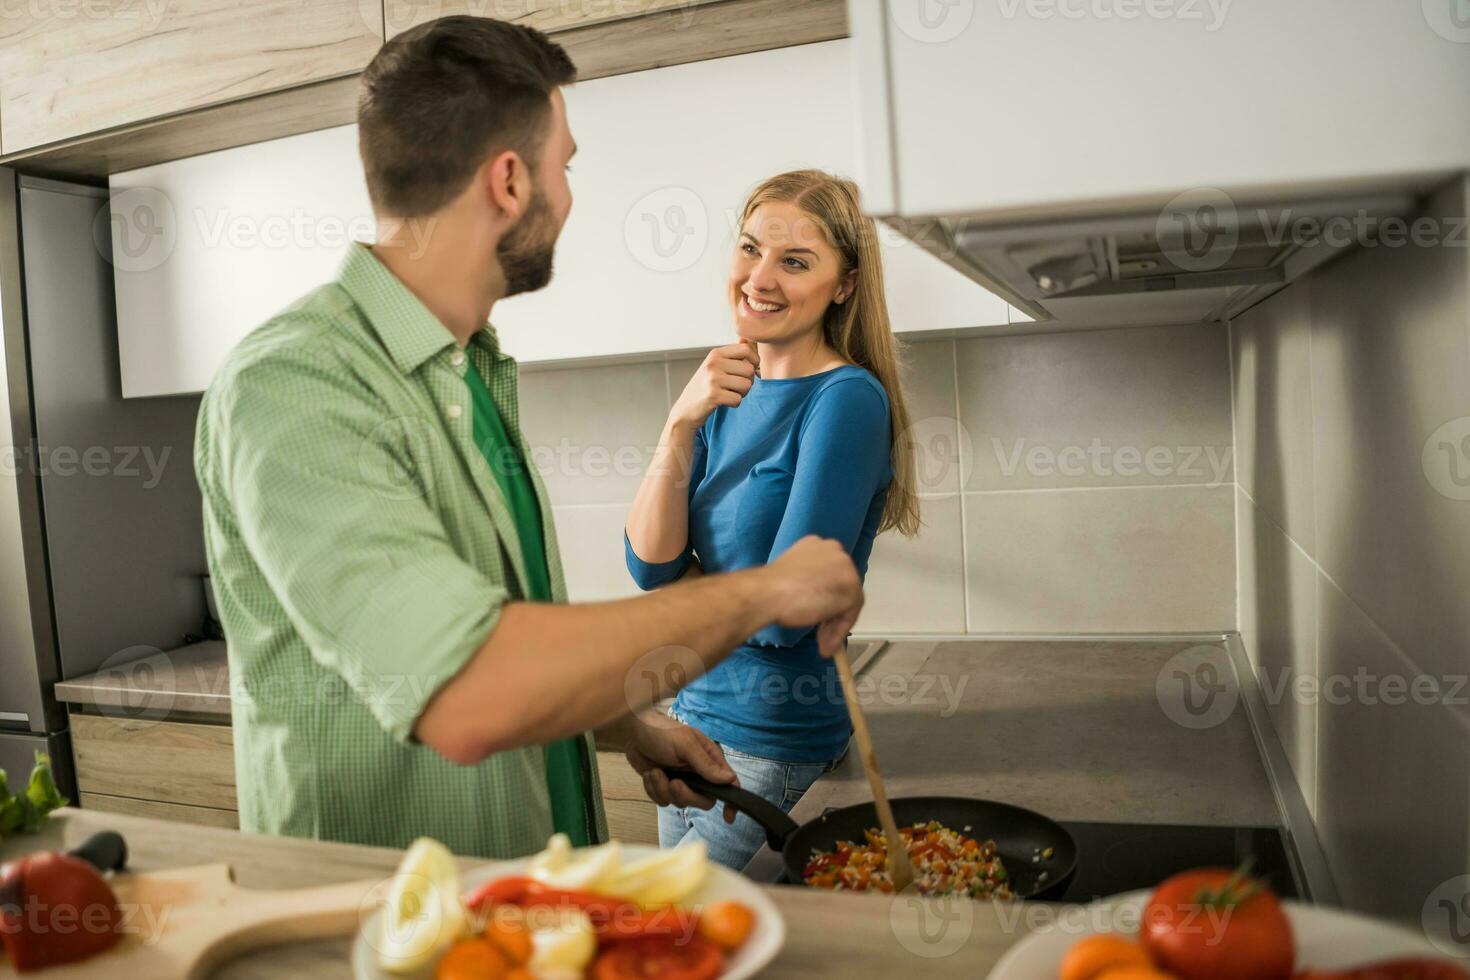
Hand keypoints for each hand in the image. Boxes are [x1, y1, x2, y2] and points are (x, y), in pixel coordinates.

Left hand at [625, 713, 739, 823]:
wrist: (633, 733)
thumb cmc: (663, 732)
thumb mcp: (686, 745)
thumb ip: (706, 764)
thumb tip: (730, 779)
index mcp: (709, 760)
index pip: (728, 784)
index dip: (731, 801)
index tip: (728, 817)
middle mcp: (698, 774)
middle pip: (703, 800)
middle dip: (686, 795)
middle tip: (673, 783)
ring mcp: (681, 782)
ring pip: (680, 802)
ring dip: (664, 788)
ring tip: (655, 771)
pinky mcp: (664, 787)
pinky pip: (663, 801)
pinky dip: (653, 789)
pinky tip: (650, 773)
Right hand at [669, 343, 758, 430]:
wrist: (686, 408)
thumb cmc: (705, 386)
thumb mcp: (716, 365)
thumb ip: (733, 353)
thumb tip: (747, 338)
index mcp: (715, 354)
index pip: (746, 349)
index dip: (753, 361)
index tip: (747, 371)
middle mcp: (713, 363)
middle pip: (749, 369)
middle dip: (748, 381)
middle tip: (736, 387)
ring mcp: (713, 379)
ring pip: (746, 385)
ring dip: (742, 393)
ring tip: (730, 393)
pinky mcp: (713, 395)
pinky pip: (738, 399)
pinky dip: (734, 403)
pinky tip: (724, 402)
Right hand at [763, 536, 863, 656]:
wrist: (768, 593)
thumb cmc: (770, 586)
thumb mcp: (789, 578)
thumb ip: (805, 582)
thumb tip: (812, 602)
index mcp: (816, 544)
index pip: (827, 573)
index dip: (822, 597)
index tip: (814, 616)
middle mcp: (835, 550)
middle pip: (840, 587)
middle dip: (831, 613)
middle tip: (820, 635)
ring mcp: (846, 569)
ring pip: (846, 602)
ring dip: (834, 626)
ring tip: (822, 645)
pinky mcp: (852, 589)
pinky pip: (848, 615)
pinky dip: (838, 632)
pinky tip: (825, 646)